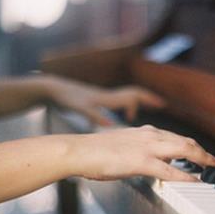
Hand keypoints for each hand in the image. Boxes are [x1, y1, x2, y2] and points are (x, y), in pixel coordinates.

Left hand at [44, 75, 164, 125]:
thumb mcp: (81, 109)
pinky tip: (119, 118)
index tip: (162, 103)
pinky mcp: (96, 101)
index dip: (149, 99)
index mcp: (108, 98)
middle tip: (160, 104)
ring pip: (125, 98)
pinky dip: (123, 108)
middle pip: (134, 94)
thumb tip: (111, 124)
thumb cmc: (66, 98)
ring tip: (138, 115)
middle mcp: (108, 96)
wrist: (52, 89)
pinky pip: (117, 102)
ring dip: (135, 103)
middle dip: (148, 99)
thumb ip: (96, 116)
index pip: (134, 96)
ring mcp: (103, 98)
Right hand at [68, 125, 214, 181]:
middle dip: (203, 152)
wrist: (80, 150)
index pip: (176, 137)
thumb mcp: (124, 145)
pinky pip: (170, 171)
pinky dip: (186, 176)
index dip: (192, 145)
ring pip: (183, 150)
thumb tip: (153, 161)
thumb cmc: (97, 151)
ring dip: (201, 158)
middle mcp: (150, 136)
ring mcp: (147, 148)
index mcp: (145, 132)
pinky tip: (195, 181)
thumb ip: (141, 151)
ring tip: (212, 167)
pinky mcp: (142, 162)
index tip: (202, 152)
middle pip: (186, 142)